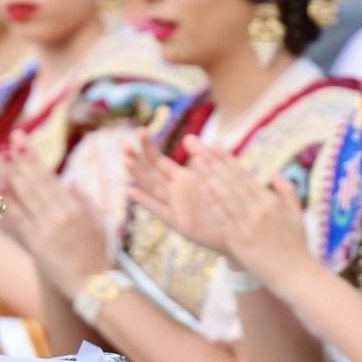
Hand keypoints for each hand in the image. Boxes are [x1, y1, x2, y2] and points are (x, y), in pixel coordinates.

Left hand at [0, 136, 111, 297]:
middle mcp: (58, 215)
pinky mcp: (33, 245)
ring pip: (18, 199)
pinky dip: (0, 207)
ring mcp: (44, 230)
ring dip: (0, 180)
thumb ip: (85, 200)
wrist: (92, 284)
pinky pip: (13, 222)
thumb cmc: (98, 253)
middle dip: (12, 162)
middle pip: (29, 183)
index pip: (47, 176)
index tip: (19, 139)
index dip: (30, 157)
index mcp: (74, 207)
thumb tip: (72, 182)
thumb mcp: (98, 222)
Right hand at [126, 131, 226, 251]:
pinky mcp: (178, 221)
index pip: (158, 160)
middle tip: (125, 145)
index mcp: (181, 178)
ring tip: (127, 161)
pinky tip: (133, 192)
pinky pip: (159, 209)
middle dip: (137, 158)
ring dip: (139, 175)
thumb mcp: (211, 176)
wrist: (236, 231)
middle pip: (150, 172)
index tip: (140, 130)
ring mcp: (173, 206)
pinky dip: (146, 201)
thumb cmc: (223, 204)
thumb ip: (200, 157)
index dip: (148, 146)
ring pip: (152, 187)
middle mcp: (173, 191)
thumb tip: (188, 137)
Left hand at [193, 141, 312, 286]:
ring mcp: (249, 225)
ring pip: (226, 196)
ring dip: (210, 177)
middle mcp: (260, 210)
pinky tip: (202, 189)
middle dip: (214, 162)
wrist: (297, 275)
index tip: (214, 145)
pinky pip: (223, 218)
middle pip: (233, 181)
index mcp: (272, 202)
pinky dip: (212, 202)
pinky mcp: (240, 240)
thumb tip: (275, 171)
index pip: (244, 175)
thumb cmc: (296, 246)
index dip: (227, 159)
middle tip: (198, 146)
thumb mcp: (296, 215)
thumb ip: (286, 191)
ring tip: (195, 161)